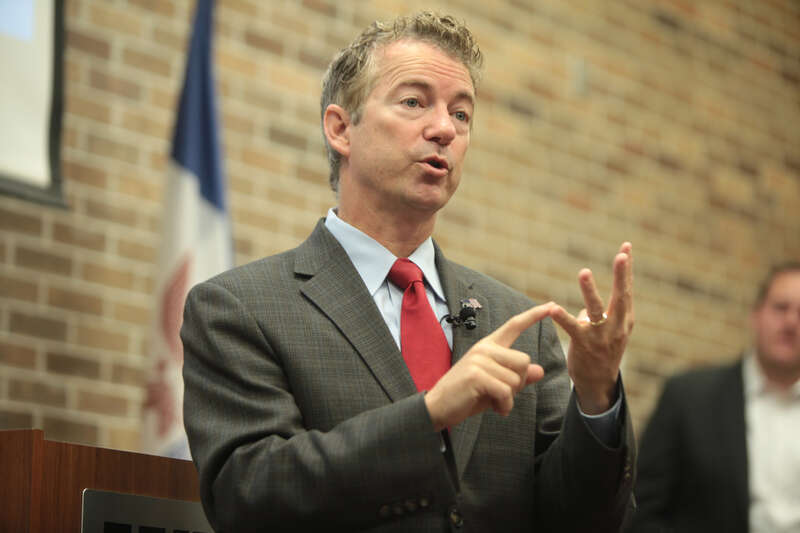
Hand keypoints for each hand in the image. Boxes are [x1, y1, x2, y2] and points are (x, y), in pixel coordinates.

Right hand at [424, 303, 551, 430]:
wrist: (438, 407)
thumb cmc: (467, 395)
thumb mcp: (496, 385)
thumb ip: (517, 376)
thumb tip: (539, 370)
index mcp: (489, 346)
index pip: (514, 325)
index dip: (534, 315)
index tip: (552, 306)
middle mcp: (484, 348)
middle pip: (524, 361)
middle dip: (518, 383)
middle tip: (500, 394)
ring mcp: (479, 360)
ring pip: (516, 379)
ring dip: (510, 398)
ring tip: (493, 402)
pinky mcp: (476, 375)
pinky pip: (506, 392)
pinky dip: (504, 406)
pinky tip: (495, 409)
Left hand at [550, 242, 633, 413]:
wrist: (599, 384)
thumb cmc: (603, 353)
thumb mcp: (609, 332)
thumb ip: (600, 314)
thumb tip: (584, 307)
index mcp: (625, 320)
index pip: (627, 289)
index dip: (627, 269)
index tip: (626, 247)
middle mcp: (617, 326)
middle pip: (620, 297)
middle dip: (622, 275)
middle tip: (622, 256)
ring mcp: (601, 336)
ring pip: (596, 310)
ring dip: (590, 291)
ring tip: (584, 273)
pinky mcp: (584, 345)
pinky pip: (572, 328)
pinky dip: (563, 317)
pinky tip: (553, 307)